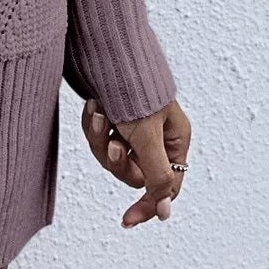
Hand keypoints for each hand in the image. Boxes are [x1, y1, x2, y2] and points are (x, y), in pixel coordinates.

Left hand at [81, 95, 189, 227]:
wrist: (104, 48)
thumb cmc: (132, 90)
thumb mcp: (147, 136)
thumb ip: (159, 176)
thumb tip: (165, 212)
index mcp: (175, 138)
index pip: (166, 186)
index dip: (147, 204)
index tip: (126, 220)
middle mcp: (156, 134)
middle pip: (134, 173)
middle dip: (116, 159)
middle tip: (113, 142)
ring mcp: (131, 125)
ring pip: (111, 156)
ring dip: (100, 138)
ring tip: (98, 113)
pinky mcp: (110, 116)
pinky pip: (99, 137)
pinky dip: (93, 125)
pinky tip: (92, 106)